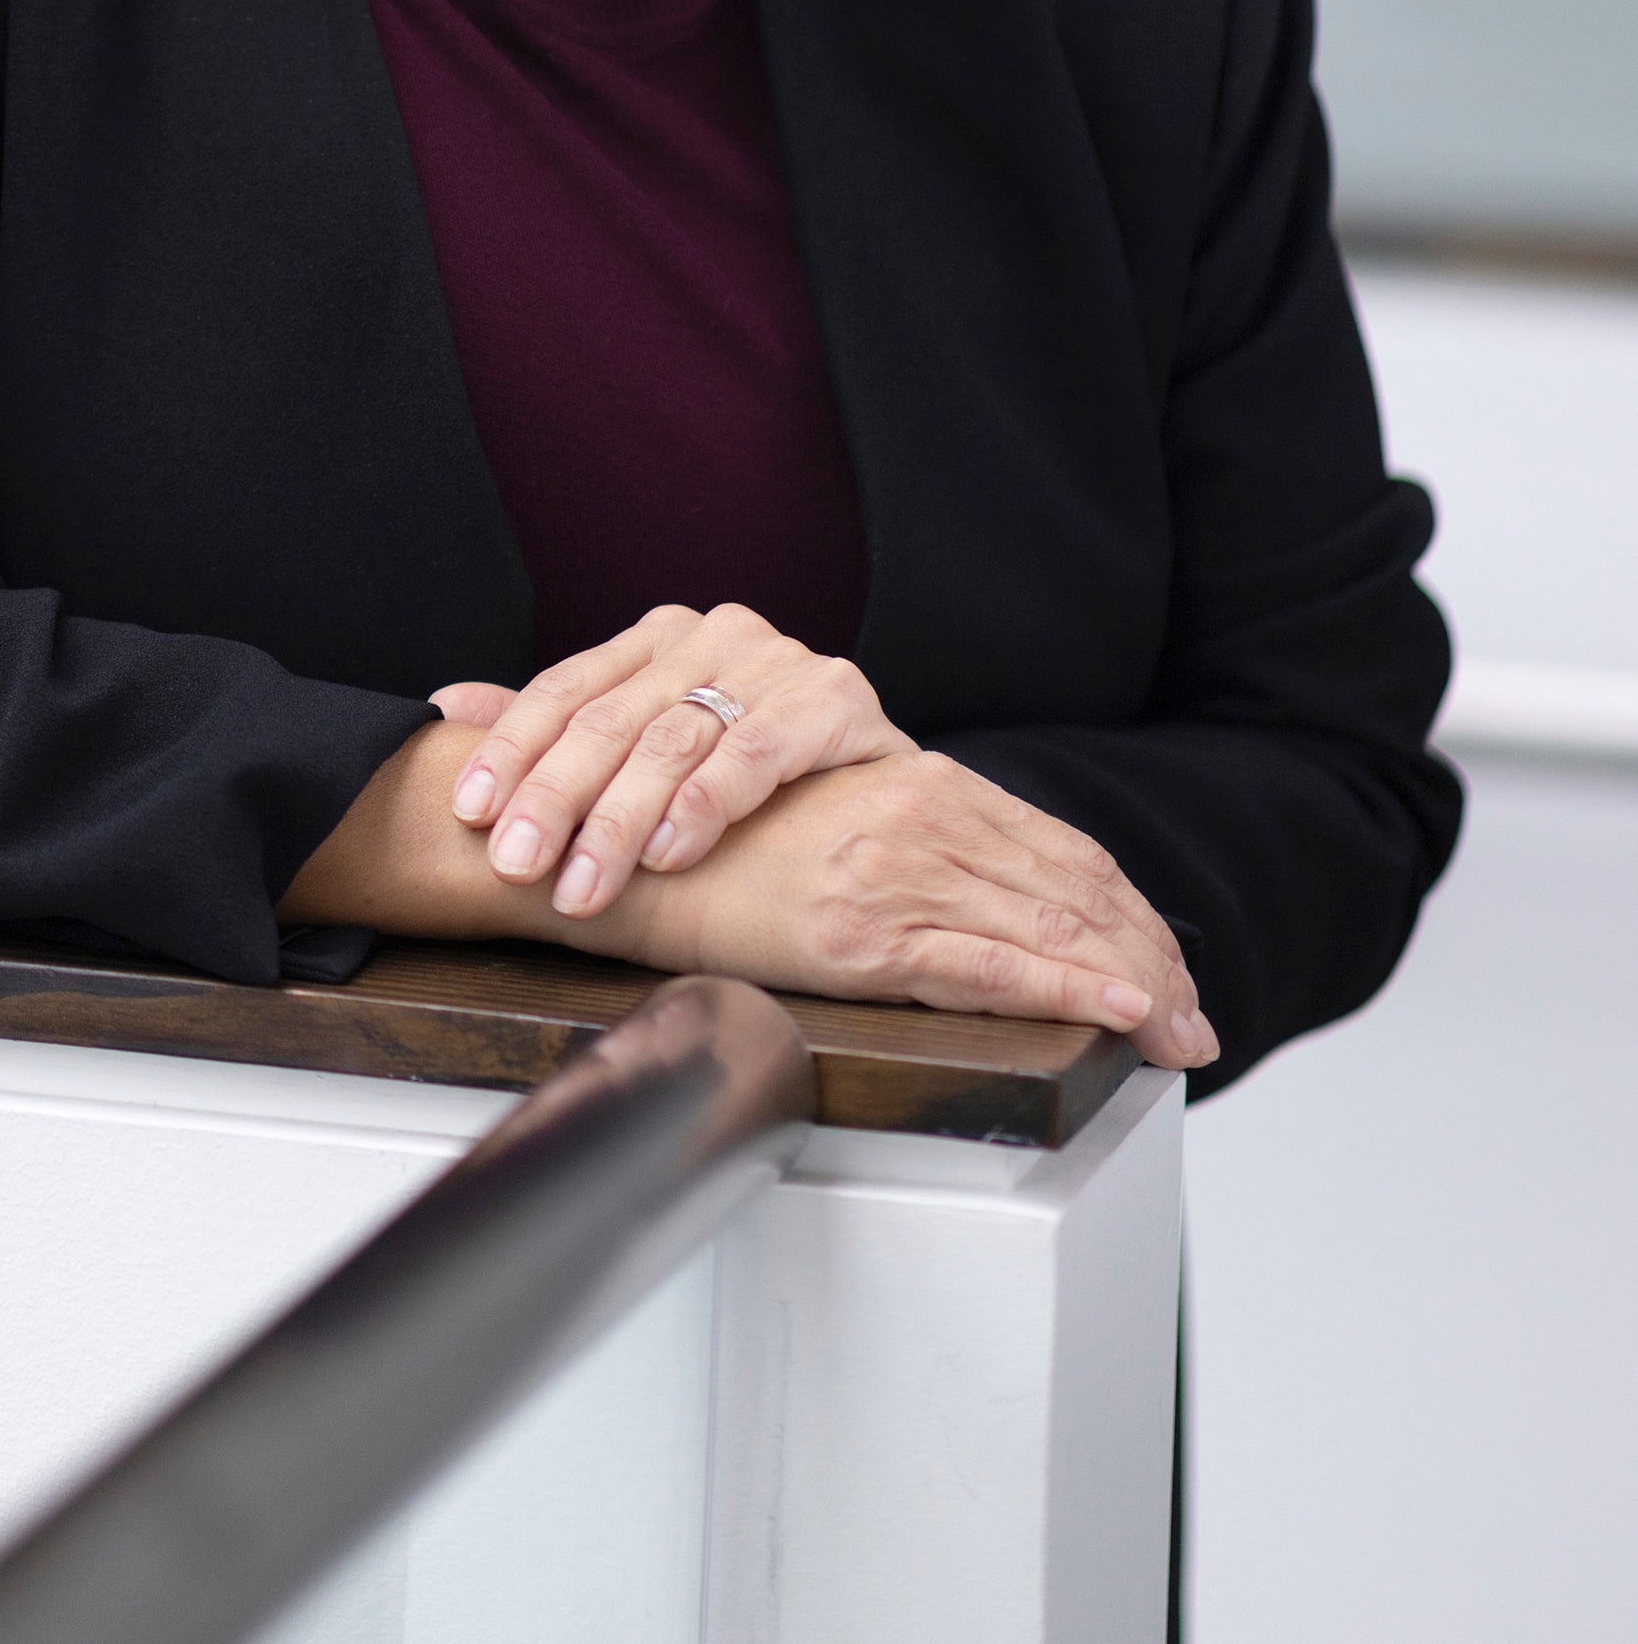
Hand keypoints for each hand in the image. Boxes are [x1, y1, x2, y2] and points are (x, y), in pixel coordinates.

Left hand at [432, 603, 913, 919]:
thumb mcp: (648, 744)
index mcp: (657, 639)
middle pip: (611, 719)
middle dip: (555, 798)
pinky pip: (759, 749)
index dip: (512, 748)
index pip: (565, 688)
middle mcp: (712, 635)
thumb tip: (450, 707)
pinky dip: (707, 802)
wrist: (877, 782)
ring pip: (675, 739)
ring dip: (620, 819)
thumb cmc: (749, 771)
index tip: (471, 811)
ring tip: (584, 883)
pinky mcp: (835, 696)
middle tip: (516, 865)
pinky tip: (671, 851)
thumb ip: (559, 727)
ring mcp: (775, 660)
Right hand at [612, 747, 1217, 1071]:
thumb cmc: (723, 841)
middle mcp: (922, 819)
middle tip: (1195, 1021)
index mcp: (922, 784)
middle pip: (1076, 891)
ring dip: (1133, 986)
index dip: (1127, 913)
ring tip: (1178, 1037)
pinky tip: (1121, 1011)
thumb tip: (976, 883)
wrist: (627, 849)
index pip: (1062, 852)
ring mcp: (896, 876)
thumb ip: (910, 835)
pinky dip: (1070, 990)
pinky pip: (991, 967)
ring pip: (1050, 929)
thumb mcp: (836, 819)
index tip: (1169, 966)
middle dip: (1150, 960)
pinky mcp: (863, 935)